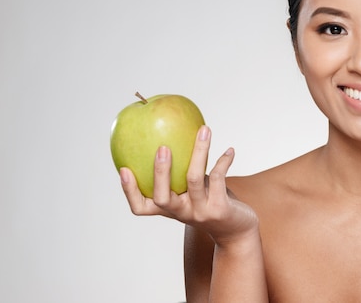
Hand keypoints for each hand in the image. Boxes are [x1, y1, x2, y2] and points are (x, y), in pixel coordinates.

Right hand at [120, 125, 258, 243]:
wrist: (237, 230)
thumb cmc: (211, 203)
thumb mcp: (193, 191)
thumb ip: (181, 174)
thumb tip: (171, 136)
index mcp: (170, 209)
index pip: (141, 207)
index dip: (129, 192)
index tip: (123, 169)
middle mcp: (182, 213)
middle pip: (163, 197)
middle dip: (160, 172)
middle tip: (162, 147)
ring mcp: (200, 212)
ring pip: (193, 179)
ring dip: (199, 152)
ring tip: (204, 131)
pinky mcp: (220, 209)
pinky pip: (218, 178)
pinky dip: (223, 161)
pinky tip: (230, 150)